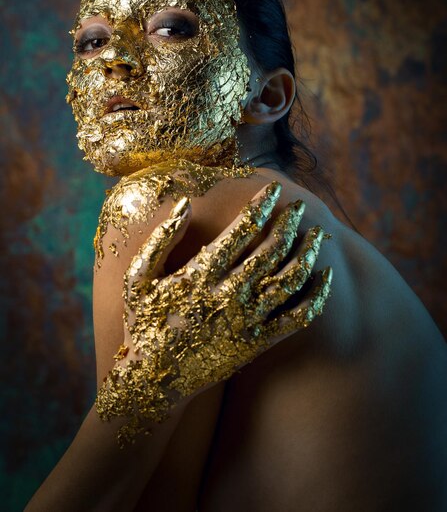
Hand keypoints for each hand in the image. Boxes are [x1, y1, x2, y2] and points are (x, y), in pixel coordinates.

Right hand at [96, 181, 331, 445]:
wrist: (152, 381)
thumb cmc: (144, 322)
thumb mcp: (138, 278)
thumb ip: (161, 239)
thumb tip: (185, 203)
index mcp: (200, 274)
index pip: (241, 230)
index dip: (262, 205)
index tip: (275, 188)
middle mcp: (227, 295)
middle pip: (271, 250)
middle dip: (290, 223)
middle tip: (301, 206)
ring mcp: (245, 321)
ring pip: (289, 281)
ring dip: (307, 253)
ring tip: (317, 235)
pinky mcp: (256, 344)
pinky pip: (296, 319)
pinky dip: (316, 297)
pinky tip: (325, 278)